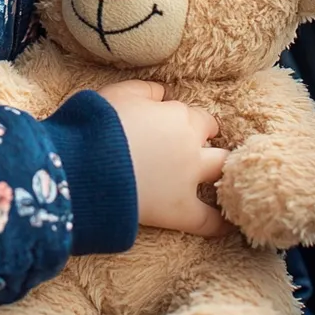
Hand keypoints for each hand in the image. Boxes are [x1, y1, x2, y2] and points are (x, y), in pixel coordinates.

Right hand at [99, 79, 230, 237]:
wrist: (88, 163)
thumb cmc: (99, 123)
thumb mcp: (119, 94)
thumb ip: (146, 90)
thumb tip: (163, 92)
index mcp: (177, 116)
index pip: (197, 117)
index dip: (189, 122)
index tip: (180, 128)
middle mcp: (190, 145)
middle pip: (214, 140)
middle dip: (211, 144)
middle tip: (199, 151)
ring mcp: (188, 178)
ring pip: (221, 173)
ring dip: (222, 173)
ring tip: (220, 180)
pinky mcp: (181, 210)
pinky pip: (209, 220)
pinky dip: (219, 223)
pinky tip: (227, 224)